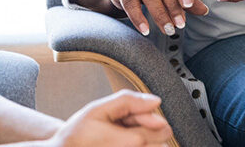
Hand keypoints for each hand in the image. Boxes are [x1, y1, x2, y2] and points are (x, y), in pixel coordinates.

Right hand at [47, 90, 171, 146]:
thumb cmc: (80, 132)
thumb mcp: (98, 109)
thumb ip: (129, 102)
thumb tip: (156, 102)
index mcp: (133, 142)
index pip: (163, 128)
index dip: (148, 117)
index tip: (131, 117)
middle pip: (163, 140)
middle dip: (148, 129)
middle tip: (124, 126)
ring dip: (145, 141)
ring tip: (121, 138)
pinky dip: (138, 146)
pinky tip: (121, 143)